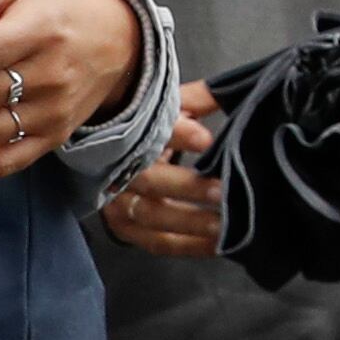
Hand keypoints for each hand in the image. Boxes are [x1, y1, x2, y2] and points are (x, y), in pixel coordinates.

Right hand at [102, 80, 223, 258]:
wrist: (110, 150)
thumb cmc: (147, 124)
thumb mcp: (170, 106)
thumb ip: (197, 100)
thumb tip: (229, 93)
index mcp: (127, 133)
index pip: (148, 131)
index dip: (177, 135)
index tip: (204, 139)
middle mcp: (117, 169)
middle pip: (150, 180)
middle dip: (188, 187)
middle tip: (223, 191)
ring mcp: (116, 202)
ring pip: (151, 215)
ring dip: (189, 221)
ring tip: (223, 223)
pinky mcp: (124, 227)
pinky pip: (155, 242)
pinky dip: (186, 246)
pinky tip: (217, 245)